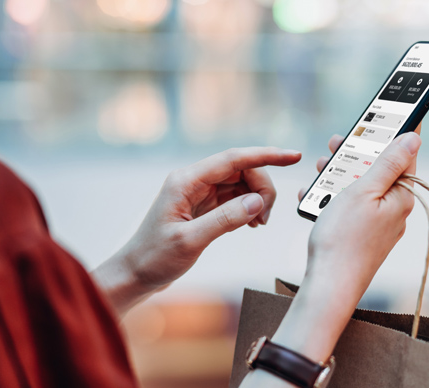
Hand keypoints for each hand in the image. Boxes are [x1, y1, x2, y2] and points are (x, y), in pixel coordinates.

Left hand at [93, 147, 301, 316]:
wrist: (135, 275)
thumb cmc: (154, 258)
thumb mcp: (190, 241)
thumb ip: (225, 219)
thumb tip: (258, 201)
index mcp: (186, 181)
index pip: (234, 158)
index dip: (266, 155)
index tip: (293, 156)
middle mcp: (193, 181)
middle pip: (242, 170)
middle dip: (262, 188)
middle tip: (265, 218)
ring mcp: (199, 192)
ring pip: (241, 183)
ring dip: (257, 199)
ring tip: (258, 224)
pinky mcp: (204, 205)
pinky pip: (235, 197)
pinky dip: (248, 207)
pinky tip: (250, 224)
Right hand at [268, 132, 421, 365]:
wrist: (329, 286)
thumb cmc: (344, 238)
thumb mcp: (364, 190)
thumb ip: (388, 162)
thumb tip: (413, 137)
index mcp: (401, 197)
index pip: (404, 156)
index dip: (392, 134)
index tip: (386, 115)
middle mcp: (395, 211)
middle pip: (378, 171)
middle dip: (356, 154)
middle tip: (336, 142)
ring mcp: (379, 226)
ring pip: (361, 189)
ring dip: (340, 176)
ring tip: (320, 167)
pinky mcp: (363, 237)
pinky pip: (351, 209)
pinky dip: (332, 199)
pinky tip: (314, 196)